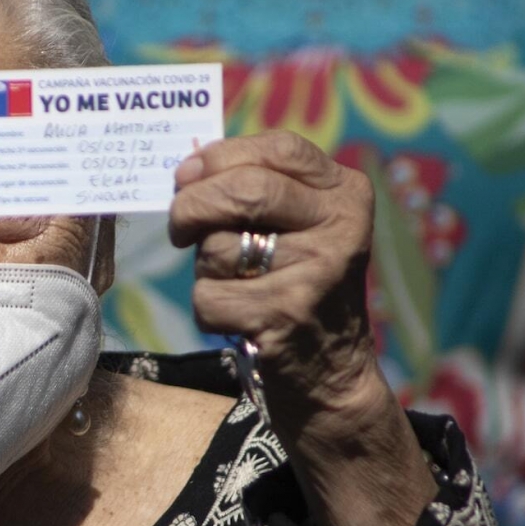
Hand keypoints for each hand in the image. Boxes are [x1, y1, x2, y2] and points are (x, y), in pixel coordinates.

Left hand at [170, 130, 377, 415]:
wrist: (331, 376)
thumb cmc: (294, 285)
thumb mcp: (299, 228)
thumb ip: (257, 191)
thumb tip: (185, 171)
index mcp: (346, 194)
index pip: (279, 149)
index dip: (221, 156)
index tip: (186, 174)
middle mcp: (341, 228)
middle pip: (244, 190)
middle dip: (191, 206)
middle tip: (178, 228)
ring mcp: (317, 272)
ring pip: (218, 247)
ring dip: (204, 269)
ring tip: (235, 286)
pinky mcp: (286, 316)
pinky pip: (208, 297)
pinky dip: (207, 310)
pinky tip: (237, 320)